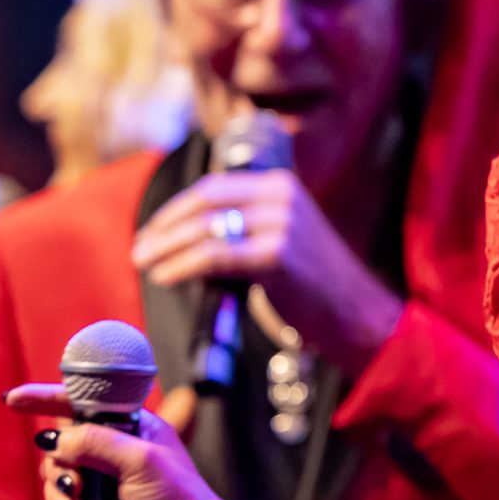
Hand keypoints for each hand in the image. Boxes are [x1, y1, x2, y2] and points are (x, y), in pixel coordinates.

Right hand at [11, 383, 212, 499]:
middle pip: (59, 453)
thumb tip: (55, 439)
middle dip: (59, 472)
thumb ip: (96, 443)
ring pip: (55, 489)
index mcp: (132, 432)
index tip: (13, 399)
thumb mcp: (140, 461)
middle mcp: (115, 459)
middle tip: (78, 489)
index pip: (81, 407)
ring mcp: (104, 494)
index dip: (46, 399)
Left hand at [131, 170, 403, 370]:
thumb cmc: (316, 286)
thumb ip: (244, 228)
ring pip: (204, 229)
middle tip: (140, 249)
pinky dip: (182, 267)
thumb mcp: (282, 239)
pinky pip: (213, 257)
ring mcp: (281, 223)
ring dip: (166, 248)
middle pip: (204, 203)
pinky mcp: (276, 254)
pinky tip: (166, 277)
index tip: (151, 230)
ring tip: (145, 265)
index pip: (213, 187)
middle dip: (164, 227)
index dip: (175, 209)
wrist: (358, 314)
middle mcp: (281, 196)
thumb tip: (187, 238)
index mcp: (281, 185)